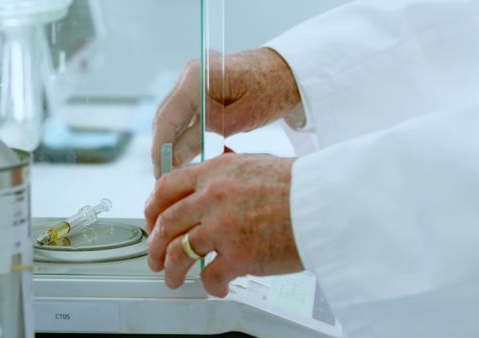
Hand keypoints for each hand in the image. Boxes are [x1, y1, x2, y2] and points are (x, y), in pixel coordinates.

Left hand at [144, 154, 303, 296]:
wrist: (325, 202)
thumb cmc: (299, 186)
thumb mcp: (255, 165)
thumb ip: (227, 175)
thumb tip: (209, 186)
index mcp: (216, 172)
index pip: (166, 188)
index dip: (152, 208)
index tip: (153, 222)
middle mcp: (213, 197)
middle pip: (166, 223)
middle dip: (155, 245)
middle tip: (155, 257)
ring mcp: (223, 227)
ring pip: (178, 252)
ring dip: (172, 269)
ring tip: (174, 279)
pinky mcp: (239, 255)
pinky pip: (210, 276)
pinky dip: (210, 285)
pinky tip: (217, 287)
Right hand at [151, 48, 300, 176]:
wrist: (290, 71)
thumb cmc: (272, 91)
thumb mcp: (238, 121)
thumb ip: (202, 137)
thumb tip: (174, 158)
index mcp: (197, 78)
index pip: (167, 119)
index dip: (160, 150)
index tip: (161, 175)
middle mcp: (190, 73)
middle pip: (164, 116)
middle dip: (162, 148)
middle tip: (164, 178)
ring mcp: (194, 76)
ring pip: (172, 114)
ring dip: (170, 140)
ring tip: (173, 170)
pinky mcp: (201, 83)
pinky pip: (184, 110)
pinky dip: (182, 131)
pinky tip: (184, 153)